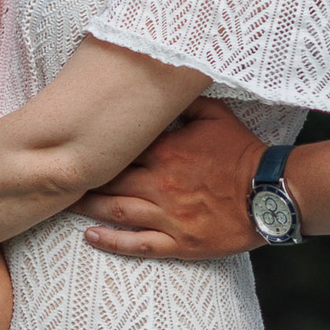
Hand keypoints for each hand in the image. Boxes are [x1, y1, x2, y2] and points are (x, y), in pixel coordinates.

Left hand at [75, 96, 264, 258]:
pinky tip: (91, 238)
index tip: (72, 143)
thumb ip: (185, 101)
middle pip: (110, 181)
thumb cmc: (244, 152)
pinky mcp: (179, 242)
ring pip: (116, 212)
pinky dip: (111, 242)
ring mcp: (168, 216)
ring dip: (88, 209)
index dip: (95, 147)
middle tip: (57, 177)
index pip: (119, 148)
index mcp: (166, 151)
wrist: (271, 192)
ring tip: (64, 205)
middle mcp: (160, 184)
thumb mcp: (216, 115)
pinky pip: (138, 244)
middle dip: (82, 179)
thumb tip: (161, 84)